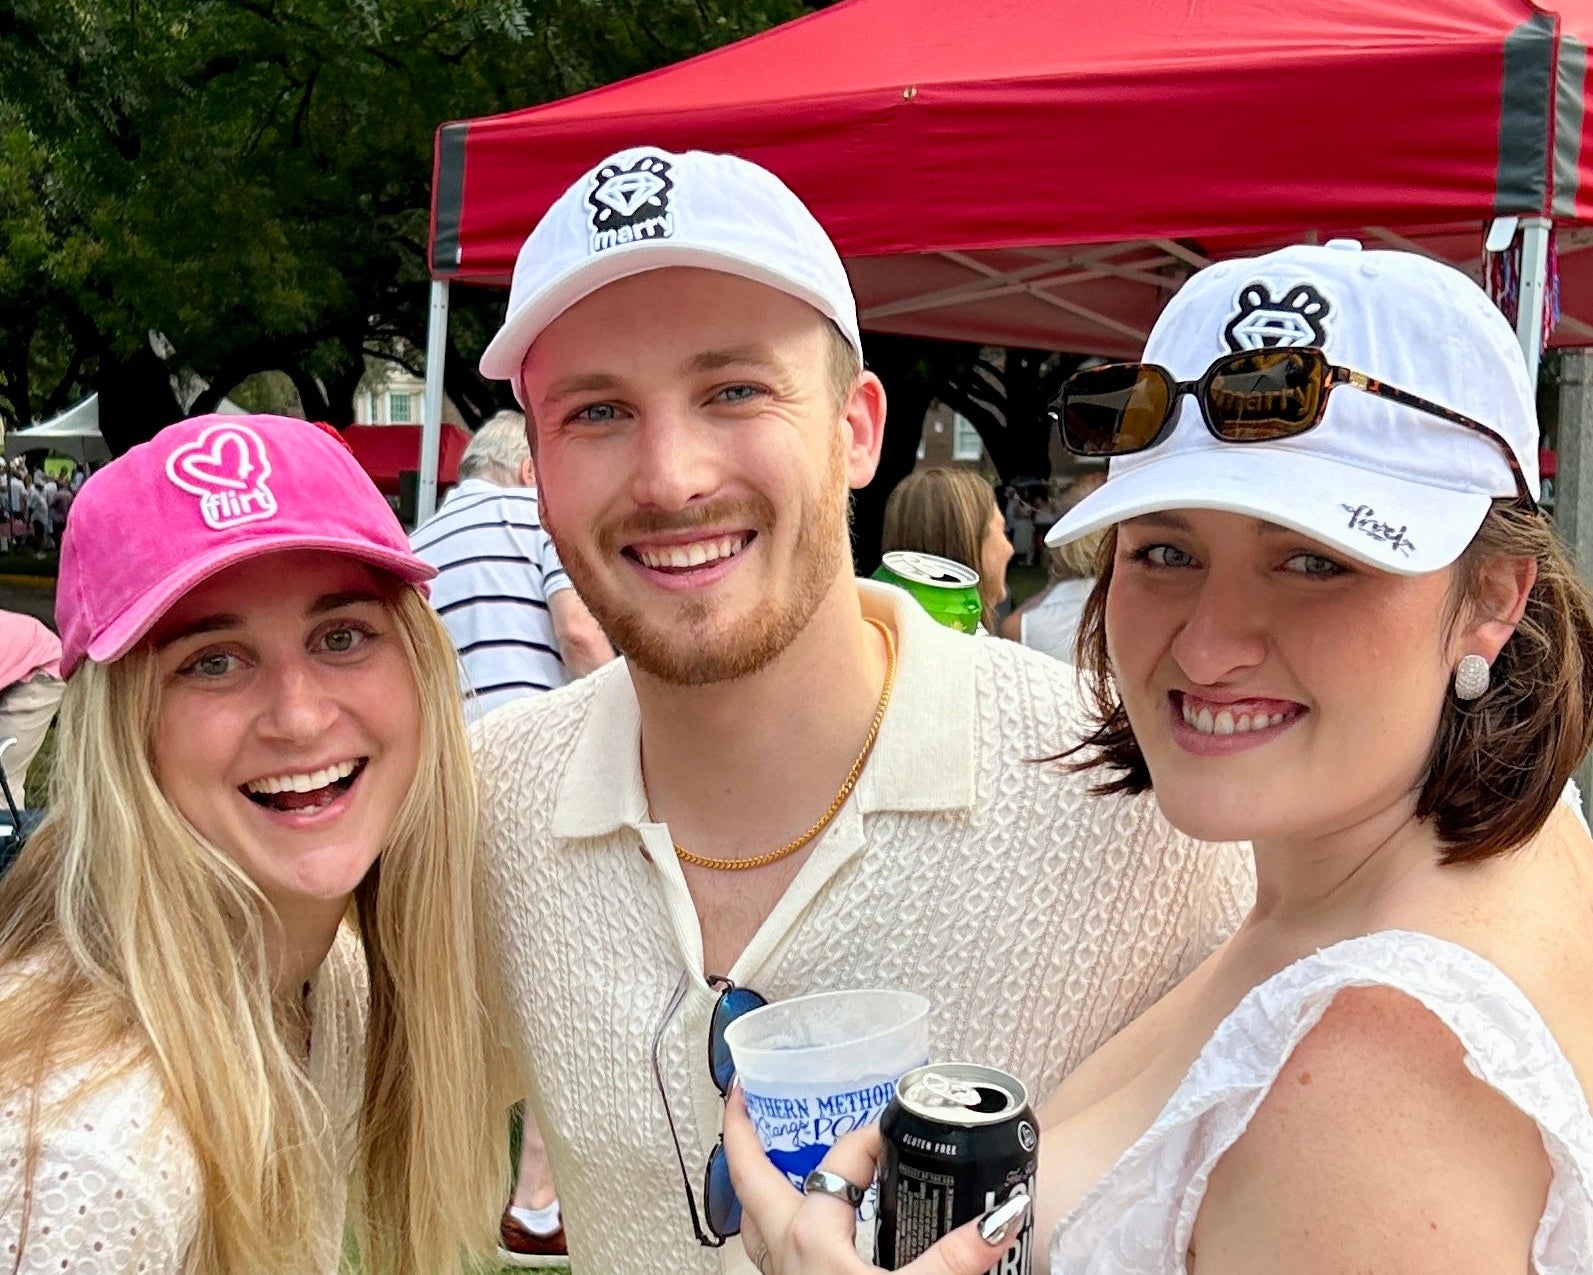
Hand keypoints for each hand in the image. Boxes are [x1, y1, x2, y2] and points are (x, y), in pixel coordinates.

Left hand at [723, 1085, 1029, 1274]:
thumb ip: (957, 1258)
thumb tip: (1003, 1215)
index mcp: (811, 1236)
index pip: (843, 1160)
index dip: (873, 1136)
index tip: (902, 1125)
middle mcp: (784, 1250)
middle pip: (748, 1176)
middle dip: (743, 1132)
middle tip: (742, 1091)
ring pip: (753, 1212)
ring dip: (756, 1177)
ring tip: (764, 1147)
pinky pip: (770, 1245)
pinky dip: (777, 1219)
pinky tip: (801, 1222)